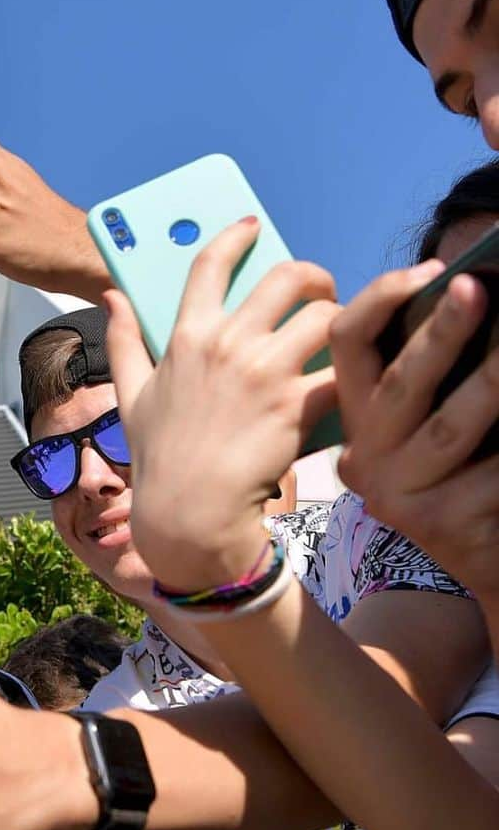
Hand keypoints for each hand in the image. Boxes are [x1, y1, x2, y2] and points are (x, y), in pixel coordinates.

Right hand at [104, 217, 338, 590]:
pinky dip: (355, 373)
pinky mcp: (297, 404)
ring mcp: (265, 372)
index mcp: (187, 337)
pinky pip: (342, 370)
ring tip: (342, 338)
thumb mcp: (130, 395)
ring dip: (341, 321)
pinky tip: (354, 381)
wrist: (189, 510)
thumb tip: (112, 296)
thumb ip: (123, 340)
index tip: (251, 226)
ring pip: (325, 315)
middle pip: (286, 276)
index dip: (235, 237)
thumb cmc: (159, 456)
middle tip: (318, 290)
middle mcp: (227, 344)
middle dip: (312, 275)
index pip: (210, 265)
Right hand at [331, 261, 498, 612]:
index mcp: (358, 415)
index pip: (345, 343)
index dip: (380, 300)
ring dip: (492, 385)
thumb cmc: (465, 472)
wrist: (483, 558)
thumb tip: (474, 296)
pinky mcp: (435, 524)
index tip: (432, 271)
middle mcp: (366, 453)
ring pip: (448, 427)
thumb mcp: (434, 420)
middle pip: (398, 382)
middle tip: (477, 289)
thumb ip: (433, 375)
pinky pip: (491, 475)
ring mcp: (395, 493)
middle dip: (442, 332)